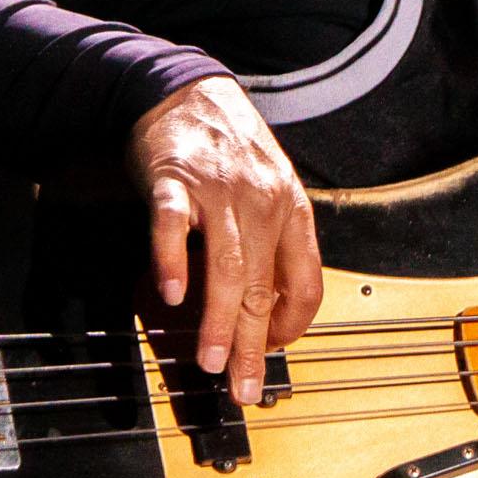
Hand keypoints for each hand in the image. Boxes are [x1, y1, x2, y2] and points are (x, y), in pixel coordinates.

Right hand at [128, 77, 320, 403]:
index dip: (292, 325)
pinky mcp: (174, 179)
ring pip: (226, 267)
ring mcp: (218, 191)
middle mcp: (262, 203)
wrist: (185, 90)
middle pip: (264, 286)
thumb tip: (268, 308)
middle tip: (244, 387)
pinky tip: (171, 295)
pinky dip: (172, 261)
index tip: (272, 352)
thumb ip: (271, 245)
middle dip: (255, 345)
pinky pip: (174, 226)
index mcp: (292, 211)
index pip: (306, 281)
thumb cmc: (228, 149)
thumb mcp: (268, 192)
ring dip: (220, 321)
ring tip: (213, 360)